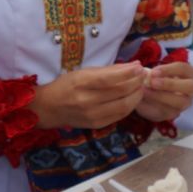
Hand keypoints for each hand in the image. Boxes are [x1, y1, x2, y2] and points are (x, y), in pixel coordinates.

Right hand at [32, 62, 147, 129]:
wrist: (49, 108)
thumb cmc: (66, 86)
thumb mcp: (83, 72)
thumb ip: (108, 70)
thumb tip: (133, 66)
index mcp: (82, 84)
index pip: (111, 79)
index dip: (128, 73)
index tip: (139, 67)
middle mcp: (87, 101)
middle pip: (120, 92)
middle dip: (136, 83)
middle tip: (143, 76)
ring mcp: (92, 115)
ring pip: (124, 106)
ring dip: (137, 95)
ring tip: (141, 87)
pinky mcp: (97, 125)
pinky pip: (120, 115)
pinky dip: (130, 106)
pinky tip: (132, 98)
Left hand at [136, 61, 192, 122]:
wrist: (149, 97)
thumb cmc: (155, 79)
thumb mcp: (153, 74)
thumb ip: (150, 73)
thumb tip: (143, 72)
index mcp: (188, 73)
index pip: (183, 68)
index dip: (168, 69)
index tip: (152, 72)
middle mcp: (191, 88)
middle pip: (190, 86)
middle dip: (170, 84)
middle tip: (152, 82)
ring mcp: (185, 102)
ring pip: (181, 102)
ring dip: (162, 96)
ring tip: (145, 92)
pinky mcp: (174, 113)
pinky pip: (169, 111)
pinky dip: (155, 105)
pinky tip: (144, 100)